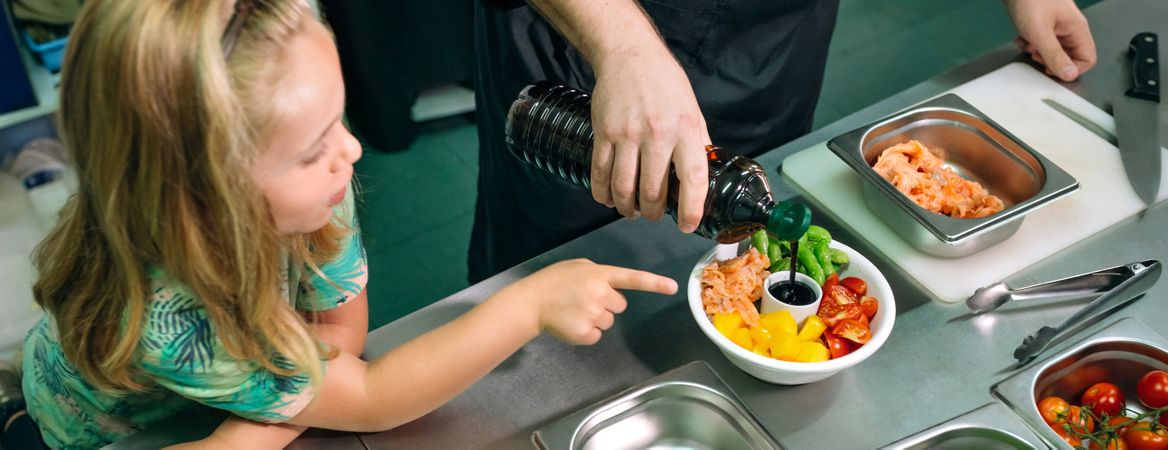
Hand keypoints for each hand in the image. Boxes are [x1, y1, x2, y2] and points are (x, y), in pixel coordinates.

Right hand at [515, 259, 677, 344]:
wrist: (531, 301)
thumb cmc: (554, 281)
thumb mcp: (579, 266)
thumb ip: (599, 274)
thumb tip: (610, 286)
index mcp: (600, 274)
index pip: (633, 279)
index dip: (654, 284)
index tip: (673, 287)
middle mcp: (601, 293)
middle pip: (619, 306)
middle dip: (606, 304)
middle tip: (584, 300)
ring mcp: (594, 314)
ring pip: (608, 322)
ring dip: (595, 318)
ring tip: (574, 310)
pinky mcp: (586, 333)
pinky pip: (596, 335)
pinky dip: (586, 332)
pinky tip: (571, 322)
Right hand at [589, 45, 710, 232]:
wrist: (630, 56)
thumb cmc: (665, 83)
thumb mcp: (692, 111)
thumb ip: (697, 144)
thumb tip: (702, 176)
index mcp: (685, 131)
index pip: (692, 179)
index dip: (691, 209)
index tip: (688, 225)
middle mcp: (657, 135)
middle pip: (652, 192)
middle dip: (653, 213)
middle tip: (654, 215)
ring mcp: (627, 135)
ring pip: (623, 188)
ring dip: (627, 208)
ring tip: (631, 211)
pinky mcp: (604, 133)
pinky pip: (600, 173)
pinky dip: (603, 194)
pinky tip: (608, 199)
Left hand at [1004, 0, 1095, 80]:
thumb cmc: (1031, 0)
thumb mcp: (1040, 33)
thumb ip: (1054, 55)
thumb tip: (1069, 74)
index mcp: (1077, 29)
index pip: (1087, 59)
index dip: (1072, 69)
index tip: (1054, 70)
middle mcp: (1069, 28)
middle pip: (1069, 56)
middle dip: (1051, 60)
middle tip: (1038, 56)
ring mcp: (1057, 26)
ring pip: (1053, 50)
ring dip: (1039, 52)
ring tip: (1029, 45)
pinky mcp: (1043, 24)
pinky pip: (1041, 42)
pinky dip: (1030, 44)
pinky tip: (1022, 38)